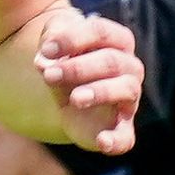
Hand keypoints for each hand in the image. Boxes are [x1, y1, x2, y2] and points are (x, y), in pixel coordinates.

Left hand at [37, 11, 140, 154]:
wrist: (67, 93)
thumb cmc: (65, 60)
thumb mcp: (54, 43)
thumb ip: (50, 39)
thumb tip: (46, 56)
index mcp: (116, 40)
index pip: (100, 32)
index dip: (72, 39)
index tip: (45, 50)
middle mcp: (129, 67)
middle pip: (111, 61)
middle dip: (77, 68)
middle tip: (48, 75)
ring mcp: (128, 98)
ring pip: (125, 89)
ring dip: (98, 92)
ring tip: (74, 99)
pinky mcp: (120, 128)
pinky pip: (126, 137)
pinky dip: (116, 141)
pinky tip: (102, 142)